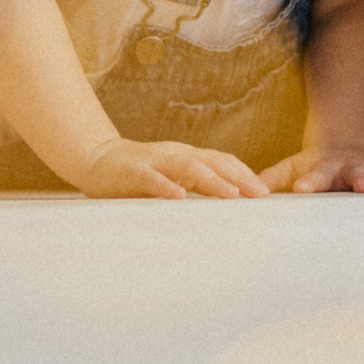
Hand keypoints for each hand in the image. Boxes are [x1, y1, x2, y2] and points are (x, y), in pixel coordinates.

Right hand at [80, 138, 271, 199]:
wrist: (97, 161)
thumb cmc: (140, 177)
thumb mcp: (172, 180)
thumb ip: (195, 188)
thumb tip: (228, 208)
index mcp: (188, 157)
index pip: (223, 161)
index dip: (245, 174)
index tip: (266, 193)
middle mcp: (176, 154)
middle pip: (213, 161)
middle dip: (240, 177)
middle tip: (260, 195)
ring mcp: (155, 160)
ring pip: (188, 166)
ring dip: (211, 181)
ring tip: (231, 196)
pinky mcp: (133, 171)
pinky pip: (152, 178)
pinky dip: (166, 186)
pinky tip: (179, 198)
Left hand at [261, 147, 363, 193]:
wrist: (345, 144)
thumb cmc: (313, 167)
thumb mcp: (291, 169)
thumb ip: (271, 181)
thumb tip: (242, 195)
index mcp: (319, 170)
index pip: (313, 177)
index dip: (310, 183)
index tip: (302, 190)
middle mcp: (342, 168)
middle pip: (346, 174)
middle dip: (352, 180)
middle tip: (359, 187)